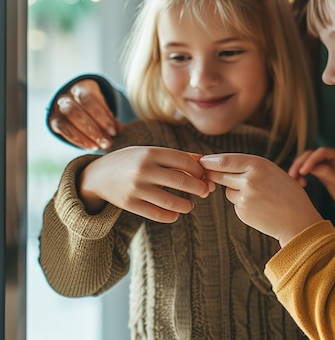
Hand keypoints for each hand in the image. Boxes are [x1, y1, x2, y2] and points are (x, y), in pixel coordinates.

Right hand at [49, 79, 123, 149]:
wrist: (75, 102)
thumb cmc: (95, 104)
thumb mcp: (103, 106)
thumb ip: (110, 118)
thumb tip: (120, 129)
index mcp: (82, 87)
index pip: (90, 100)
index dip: (102, 116)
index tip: (114, 131)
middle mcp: (67, 97)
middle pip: (76, 112)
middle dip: (93, 130)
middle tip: (107, 143)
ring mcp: (58, 109)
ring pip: (66, 122)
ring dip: (84, 137)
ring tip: (98, 146)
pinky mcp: (54, 121)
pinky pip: (63, 131)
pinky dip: (77, 140)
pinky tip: (90, 146)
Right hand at [79, 146, 213, 221]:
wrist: (97, 175)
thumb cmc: (132, 160)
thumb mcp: (151, 152)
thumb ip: (176, 156)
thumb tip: (204, 161)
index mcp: (151, 152)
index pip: (183, 160)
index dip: (198, 170)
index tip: (204, 176)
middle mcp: (143, 169)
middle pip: (180, 180)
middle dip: (198, 187)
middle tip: (205, 191)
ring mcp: (135, 187)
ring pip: (170, 200)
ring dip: (186, 205)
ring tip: (190, 205)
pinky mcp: (129, 204)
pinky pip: (155, 213)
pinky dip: (170, 216)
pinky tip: (175, 214)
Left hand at [200, 153, 322, 245]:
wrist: (298, 219)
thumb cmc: (287, 191)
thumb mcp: (271, 170)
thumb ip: (249, 166)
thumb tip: (221, 164)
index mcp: (257, 164)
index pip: (224, 160)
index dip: (209, 160)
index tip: (200, 159)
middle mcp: (249, 180)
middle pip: (219, 174)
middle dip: (211, 173)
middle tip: (204, 172)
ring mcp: (245, 197)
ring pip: (228, 189)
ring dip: (234, 189)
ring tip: (257, 194)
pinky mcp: (243, 212)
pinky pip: (235, 202)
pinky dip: (242, 202)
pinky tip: (259, 205)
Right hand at [289, 147, 334, 228]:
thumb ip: (328, 172)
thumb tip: (311, 168)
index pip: (321, 152)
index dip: (310, 160)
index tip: (303, 172)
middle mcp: (331, 156)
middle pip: (311, 155)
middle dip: (300, 164)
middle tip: (292, 176)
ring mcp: (325, 163)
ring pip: (307, 161)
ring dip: (298, 169)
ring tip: (295, 181)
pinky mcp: (320, 172)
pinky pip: (307, 169)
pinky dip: (301, 174)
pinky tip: (301, 183)